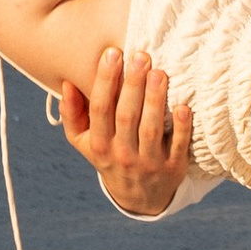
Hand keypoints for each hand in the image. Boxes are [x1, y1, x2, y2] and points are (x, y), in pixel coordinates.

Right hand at [58, 44, 194, 215]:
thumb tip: (67, 84)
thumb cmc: (110, 155)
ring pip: (151, 128)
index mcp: (100, 144)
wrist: (139, 196)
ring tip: (160, 72)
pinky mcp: (174, 167)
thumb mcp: (84, 141)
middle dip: (133, 84)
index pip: (100, 109)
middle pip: (127, 116)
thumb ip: (72, 114)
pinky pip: (178, 145)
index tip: (112, 53)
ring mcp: (149, 162)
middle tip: (140, 55)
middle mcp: (123, 154)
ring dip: (155, 100)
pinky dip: (182, 127)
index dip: (105, 80)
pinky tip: (183, 106)